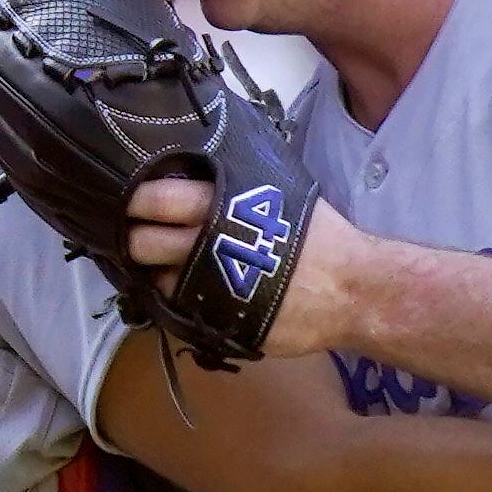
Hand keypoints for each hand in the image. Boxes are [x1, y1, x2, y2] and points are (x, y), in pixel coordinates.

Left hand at [125, 179, 370, 357]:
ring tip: (176, 267)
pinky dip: (180, 300)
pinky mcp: (216, 322)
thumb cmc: (321, 237)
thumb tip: (199, 169)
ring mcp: (209, 288)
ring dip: (160, 273)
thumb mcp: (281, 192)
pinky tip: (195, 292)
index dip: (140, 200)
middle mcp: (208, 245)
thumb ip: (236, 184)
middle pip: (144, 242)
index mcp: (222, 206)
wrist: (353, 291)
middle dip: (138, 240)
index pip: (156, 198)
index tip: (138, 202)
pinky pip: (178, 311)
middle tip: (145, 238)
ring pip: (156, 280)